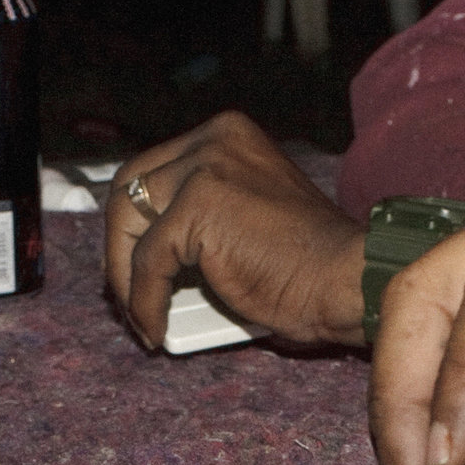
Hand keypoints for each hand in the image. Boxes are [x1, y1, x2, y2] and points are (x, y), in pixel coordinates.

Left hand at [106, 110, 368, 348]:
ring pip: (128, 222)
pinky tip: (156, 328)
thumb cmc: (307, 267)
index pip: (152, 172)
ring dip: (124, 279)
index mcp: (227, 135)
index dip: (134, 224)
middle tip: (127, 296)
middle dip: (119, 248)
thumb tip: (145, 256)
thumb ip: (199, 219)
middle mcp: (214, 140)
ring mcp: (205, 168)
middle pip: (130, 188)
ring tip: (141, 319)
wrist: (346, 281)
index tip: (132, 268)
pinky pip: (146, 262)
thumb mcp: (243, 221)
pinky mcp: (197, 207)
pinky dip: (143, 301)